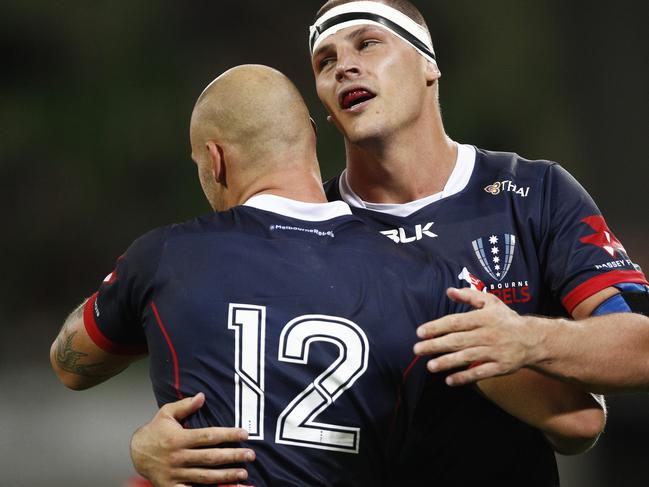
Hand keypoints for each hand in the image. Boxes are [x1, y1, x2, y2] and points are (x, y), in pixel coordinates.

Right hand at [130, 393, 255, 486]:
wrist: (136, 453)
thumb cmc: (155, 431)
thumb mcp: (167, 413)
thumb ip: (185, 405)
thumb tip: (202, 396)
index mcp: (178, 439)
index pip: (208, 436)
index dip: (228, 435)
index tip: (244, 434)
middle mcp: (178, 457)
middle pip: (210, 457)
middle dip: (233, 456)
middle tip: (251, 455)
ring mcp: (176, 474)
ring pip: (205, 477)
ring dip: (226, 476)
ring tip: (243, 474)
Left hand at [413, 288, 541, 385]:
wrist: (533, 339)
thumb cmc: (506, 319)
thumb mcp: (491, 302)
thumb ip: (469, 296)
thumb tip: (449, 291)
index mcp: (483, 318)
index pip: (456, 322)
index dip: (437, 327)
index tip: (420, 332)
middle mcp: (487, 334)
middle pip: (457, 340)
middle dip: (435, 345)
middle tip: (417, 350)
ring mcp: (494, 352)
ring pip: (467, 357)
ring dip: (447, 362)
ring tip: (430, 366)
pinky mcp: (500, 367)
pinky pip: (480, 373)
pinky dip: (465, 377)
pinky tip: (449, 380)